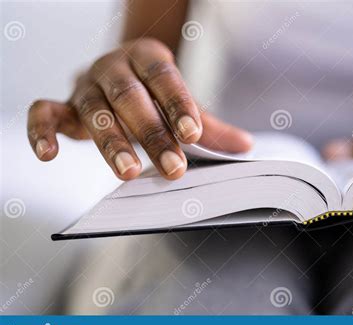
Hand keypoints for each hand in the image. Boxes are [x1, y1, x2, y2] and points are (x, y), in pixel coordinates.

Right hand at [27, 38, 252, 179]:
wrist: (121, 75)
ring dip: (111, 142)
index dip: (177, 105)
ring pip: (95, 110)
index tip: (193, 135)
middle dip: (152, 134)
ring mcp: (87, 85)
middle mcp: (114, 68)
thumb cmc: (155, 95)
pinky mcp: (64, 104)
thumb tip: (246, 146)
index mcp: (148, 59)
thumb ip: (209, 127)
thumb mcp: (182, 106)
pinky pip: (44, 112)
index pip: (164, 79)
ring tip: (129, 173)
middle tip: (174, 168)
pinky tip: (49, 155)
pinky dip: (41, 131)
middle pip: (131, 98)